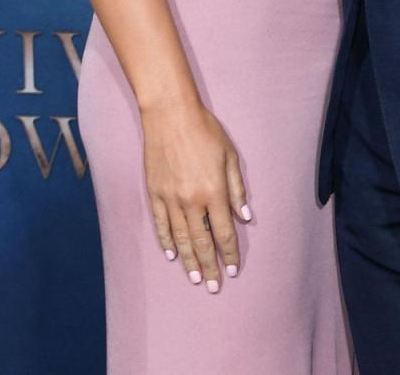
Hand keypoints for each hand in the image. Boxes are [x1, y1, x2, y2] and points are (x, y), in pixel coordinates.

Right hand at [141, 99, 251, 291]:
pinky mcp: (155, 193)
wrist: (170, 114)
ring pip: (180, 239)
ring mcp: (171, 199)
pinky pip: (161, 225)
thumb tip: (244, 216)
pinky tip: (172, 255)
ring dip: (189, 261)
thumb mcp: (229, 155)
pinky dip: (166, 242)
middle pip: (202, 242)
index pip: (224, 232)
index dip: (229, 254)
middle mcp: (192, 201)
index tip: (232, 270)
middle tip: (212, 286)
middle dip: (209, 266)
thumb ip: (237, 188)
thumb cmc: (205, 130)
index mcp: (214, 191)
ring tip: (194, 278)